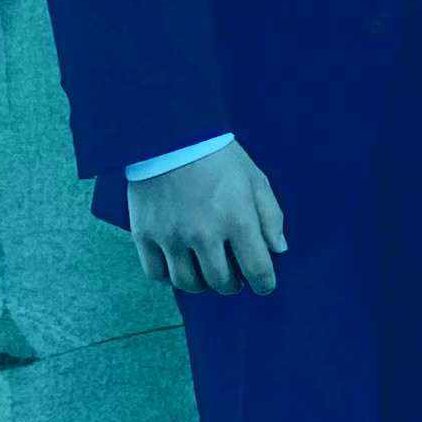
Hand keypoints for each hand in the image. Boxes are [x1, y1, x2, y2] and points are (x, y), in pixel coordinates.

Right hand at [131, 140, 287, 295]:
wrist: (169, 135)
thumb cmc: (218, 156)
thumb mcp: (256, 180)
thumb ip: (270, 217)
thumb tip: (277, 249)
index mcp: (237, 219)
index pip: (256, 269)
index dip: (264, 284)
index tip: (264, 286)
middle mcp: (204, 234)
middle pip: (221, 282)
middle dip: (233, 286)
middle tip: (235, 279)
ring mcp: (171, 237)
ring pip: (188, 283)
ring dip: (202, 285)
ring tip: (207, 275)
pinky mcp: (144, 235)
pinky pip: (156, 274)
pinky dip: (169, 278)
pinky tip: (180, 268)